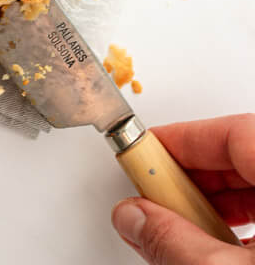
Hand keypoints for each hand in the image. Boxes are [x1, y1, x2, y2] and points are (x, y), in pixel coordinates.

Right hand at [112, 115, 254, 263]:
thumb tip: (134, 216)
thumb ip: (174, 240)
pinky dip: (242, 221)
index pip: (234, 132)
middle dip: (194, 175)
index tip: (148, 149)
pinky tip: (216, 246)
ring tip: (182, 226)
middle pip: (244, 157)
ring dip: (216, 202)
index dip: (183, 138)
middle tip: (158, 191)